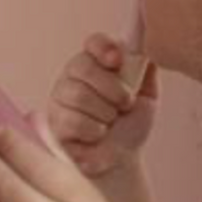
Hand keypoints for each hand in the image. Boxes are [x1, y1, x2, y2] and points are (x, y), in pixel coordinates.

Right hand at [47, 32, 160, 177]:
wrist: (121, 158)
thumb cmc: (130, 125)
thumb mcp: (147, 96)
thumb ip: (146, 71)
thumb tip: (148, 48)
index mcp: (96, 64)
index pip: (93, 43)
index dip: (104, 48)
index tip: (118, 61)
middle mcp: (73, 76)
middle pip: (82, 66)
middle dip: (112, 88)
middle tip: (125, 104)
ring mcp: (59, 98)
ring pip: (78, 94)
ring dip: (104, 112)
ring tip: (109, 122)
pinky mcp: (53, 122)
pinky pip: (73, 120)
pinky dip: (93, 130)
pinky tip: (97, 135)